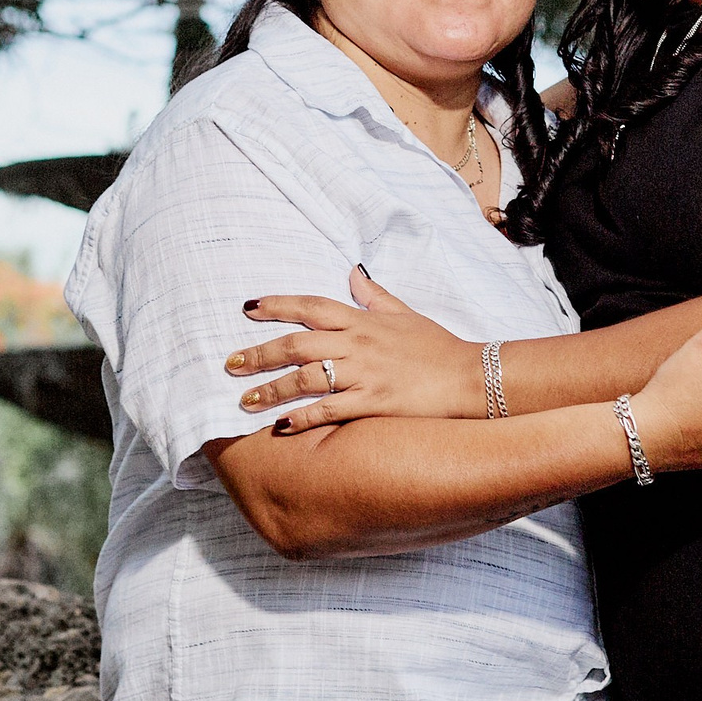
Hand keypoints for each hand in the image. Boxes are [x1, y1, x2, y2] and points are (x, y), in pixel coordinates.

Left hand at [228, 268, 481, 424]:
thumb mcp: (405, 313)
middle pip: (296, 343)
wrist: (471, 377)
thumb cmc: (438, 347)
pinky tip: (282, 426)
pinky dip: (304, 417)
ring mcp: (364, 373)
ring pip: (306, 377)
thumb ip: (374, 296)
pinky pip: (330, 409)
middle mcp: (358, 343)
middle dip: (259, 353)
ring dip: (271, 389)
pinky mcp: (374, 402)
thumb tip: (352, 274)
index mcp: (362, 320)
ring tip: (245, 401)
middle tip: (230, 364)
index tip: (248, 308)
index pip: (310, 305)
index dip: (277, 305)